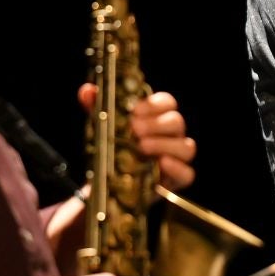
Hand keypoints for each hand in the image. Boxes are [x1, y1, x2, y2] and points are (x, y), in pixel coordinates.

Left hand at [77, 85, 196, 190]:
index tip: (135, 110)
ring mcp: (177, 158)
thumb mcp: (102, 127)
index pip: (168, 102)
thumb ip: (96, 107)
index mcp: (158, 118)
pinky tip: (161, 164)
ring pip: (186, 147)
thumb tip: (88, 91)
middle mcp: (172, 136)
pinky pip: (187, 174)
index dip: (155, 104)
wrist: (110, 184)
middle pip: (177, 122)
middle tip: (135, 129)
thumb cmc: (113, 149)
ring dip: (165, 144)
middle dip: (156, 124)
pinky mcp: (176, 180)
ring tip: (142, 147)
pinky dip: (176, 168)